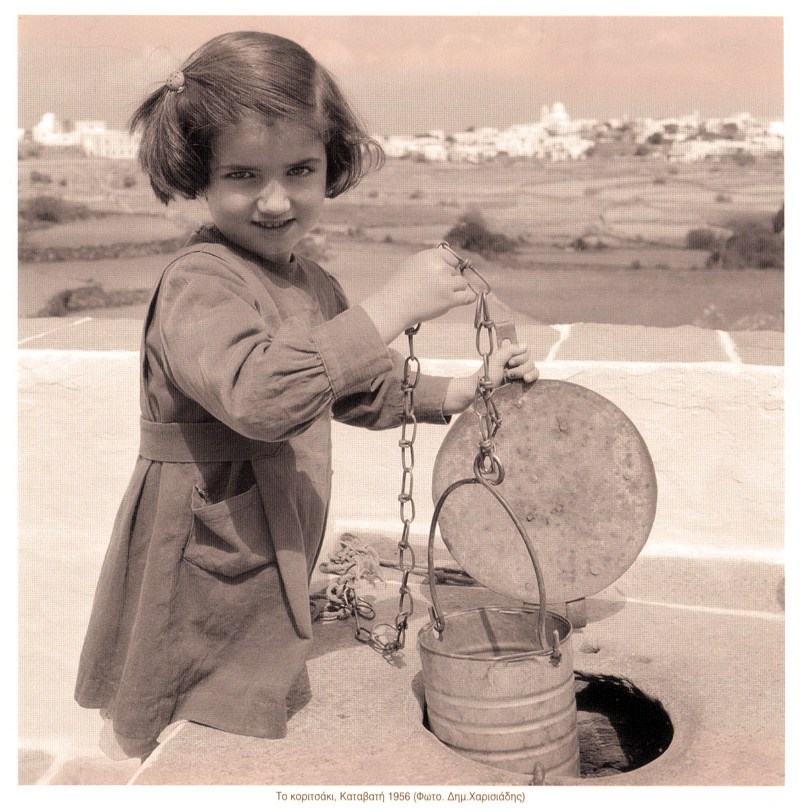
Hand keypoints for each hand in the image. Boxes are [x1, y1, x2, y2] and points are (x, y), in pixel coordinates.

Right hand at [361, 246, 476, 342]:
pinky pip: (467, 297)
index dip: (449, 266)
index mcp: (431, 256)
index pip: (451, 257)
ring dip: (455, 290)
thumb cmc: (400, 287)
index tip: (445, 274)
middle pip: (456, 271)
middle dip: (449, 279)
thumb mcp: (412, 264)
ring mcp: (446, 283)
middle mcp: (440, 267)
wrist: (394, 306)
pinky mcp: (449, 299)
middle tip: (435, 290)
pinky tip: (468, 299)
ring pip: (462, 283)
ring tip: (440, 297)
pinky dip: (468, 298)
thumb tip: (449, 263)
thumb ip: (430, 262)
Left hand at [486, 340, 539, 386]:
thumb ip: (510, 350)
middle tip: (507, 372)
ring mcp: (522, 373)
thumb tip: (525, 345)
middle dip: (520, 367)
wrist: (484, 390)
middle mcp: (518, 363)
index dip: (520, 356)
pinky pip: (535, 377)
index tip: (509, 362)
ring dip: (523, 372)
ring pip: (533, 368)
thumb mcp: (496, 359)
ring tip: (511, 378)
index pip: (525, 351)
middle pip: (530, 360)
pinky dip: (532, 377)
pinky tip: (525, 380)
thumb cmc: (487, 374)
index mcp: (511, 356)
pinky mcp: (524, 383)